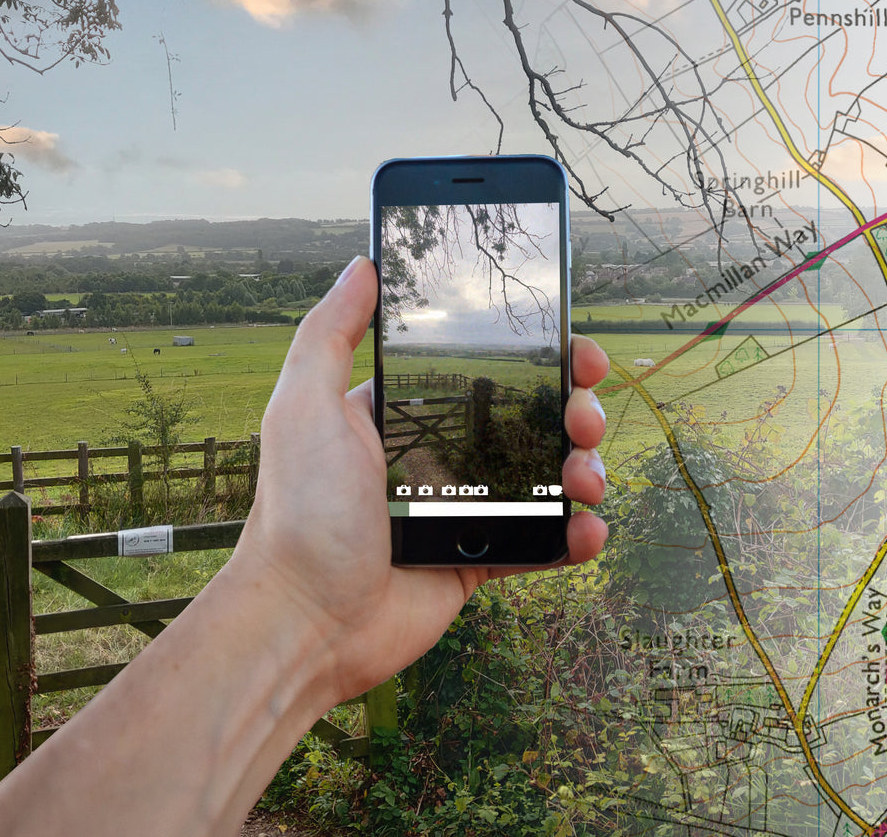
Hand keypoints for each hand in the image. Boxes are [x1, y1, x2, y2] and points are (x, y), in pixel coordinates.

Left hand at [229, 255, 609, 702]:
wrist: (306, 623)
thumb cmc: (299, 513)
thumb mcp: (304, 407)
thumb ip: (331, 333)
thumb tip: (362, 263)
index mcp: (401, 412)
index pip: (483, 365)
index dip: (534, 352)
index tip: (573, 345)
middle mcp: (435, 452)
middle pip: (527, 416)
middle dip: (571, 407)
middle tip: (583, 416)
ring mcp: (460, 508)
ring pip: (544, 475)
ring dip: (582, 468)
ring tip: (584, 479)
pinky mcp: (476, 559)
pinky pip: (541, 541)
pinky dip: (574, 535)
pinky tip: (587, 529)